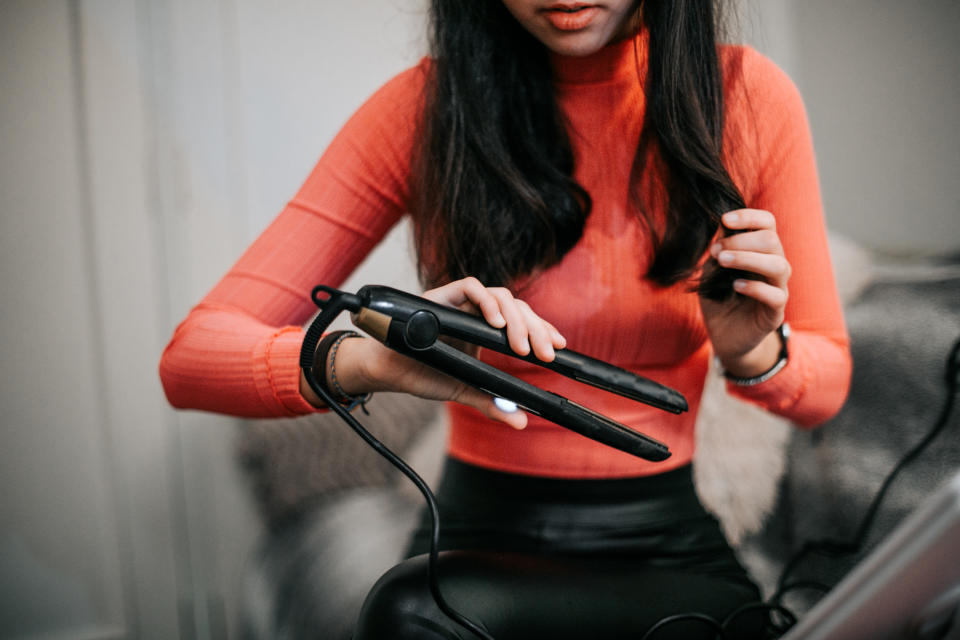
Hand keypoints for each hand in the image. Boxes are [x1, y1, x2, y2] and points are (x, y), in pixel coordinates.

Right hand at [301, 277, 565, 428]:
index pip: (522, 321)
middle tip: (545, 353)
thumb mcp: (464, 391)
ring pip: (499, 295)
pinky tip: (496, 324)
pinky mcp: (443, 295)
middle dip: (535, 328)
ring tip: (522, 346)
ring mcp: (461, 302)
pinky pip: (470, 286)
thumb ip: (491, 403)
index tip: (558, 347)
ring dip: (515, 319)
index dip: (543, 329)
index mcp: (484, 330)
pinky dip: (486, 302)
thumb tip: (520, 422)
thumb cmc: (422, 374)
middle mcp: (476, 312)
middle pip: (516, 307)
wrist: (387, 370)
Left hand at [699, 209, 789, 377]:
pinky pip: (775, 295)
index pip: (767, 223)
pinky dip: (755, 287)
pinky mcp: (776, 312)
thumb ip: (720, 249)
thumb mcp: (713, 270)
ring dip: (748, 258)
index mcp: (761, 251)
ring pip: (779, 265)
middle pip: (772, 240)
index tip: (725, 220)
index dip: (749, 217)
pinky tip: (736, 286)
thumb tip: (722, 224)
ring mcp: (778, 288)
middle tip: (715, 251)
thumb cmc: (720, 298)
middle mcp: (774, 265)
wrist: (725, 336)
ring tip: (722, 261)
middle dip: (741, 240)